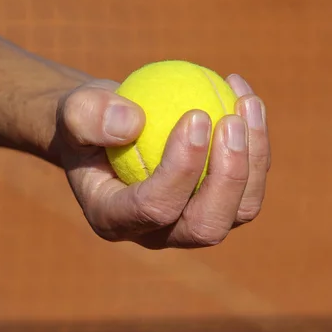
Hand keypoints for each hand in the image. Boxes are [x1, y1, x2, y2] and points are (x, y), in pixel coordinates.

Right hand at [56, 74, 269, 248]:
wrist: (109, 131)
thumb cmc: (89, 122)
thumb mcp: (74, 110)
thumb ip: (89, 116)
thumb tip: (133, 123)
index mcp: (115, 220)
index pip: (155, 208)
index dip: (181, 169)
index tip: (195, 115)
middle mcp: (158, 234)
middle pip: (206, 227)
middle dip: (228, 178)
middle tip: (231, 121)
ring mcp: (192, 223)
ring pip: (240, 210)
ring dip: (254, 157)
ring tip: (245, 102)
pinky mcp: (218, 205)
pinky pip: (250, 184)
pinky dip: (257, 143)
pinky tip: (244, 97)